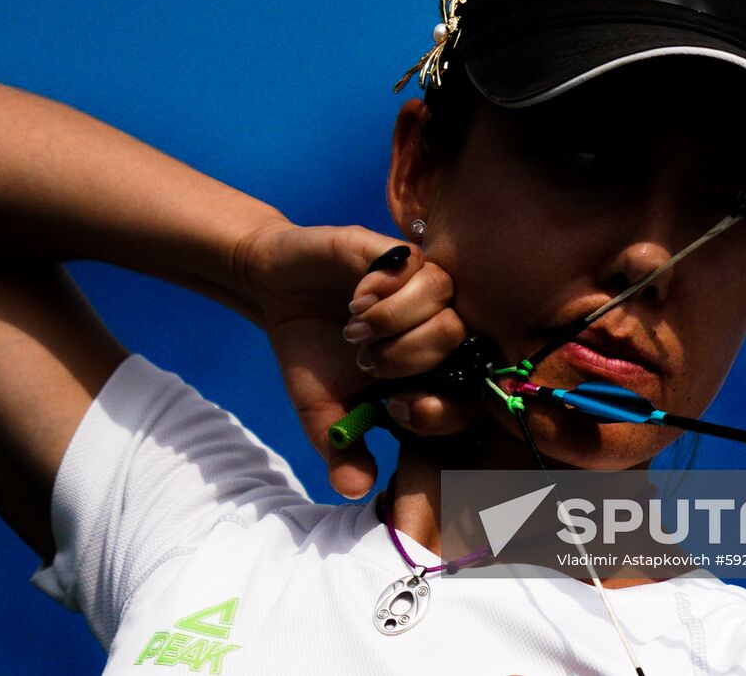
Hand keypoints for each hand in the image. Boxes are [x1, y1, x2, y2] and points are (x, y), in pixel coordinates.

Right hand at [238, 222, 481, 497]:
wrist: (277, 290)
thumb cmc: (309, 354)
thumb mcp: (321, 413)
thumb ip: (342, 450)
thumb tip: (355, 491)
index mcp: (427, 372)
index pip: (468, 394)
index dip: (442, 409)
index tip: (394, 407)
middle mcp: (433, 328)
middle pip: (460, 344)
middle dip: (409, 359)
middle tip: (366, 362)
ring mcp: (421, 289)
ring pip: (447, 304)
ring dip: (396, 323)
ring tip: (355, 330)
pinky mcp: (399, 254)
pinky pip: (418, 266)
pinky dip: (386, 290)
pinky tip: (356, 299)